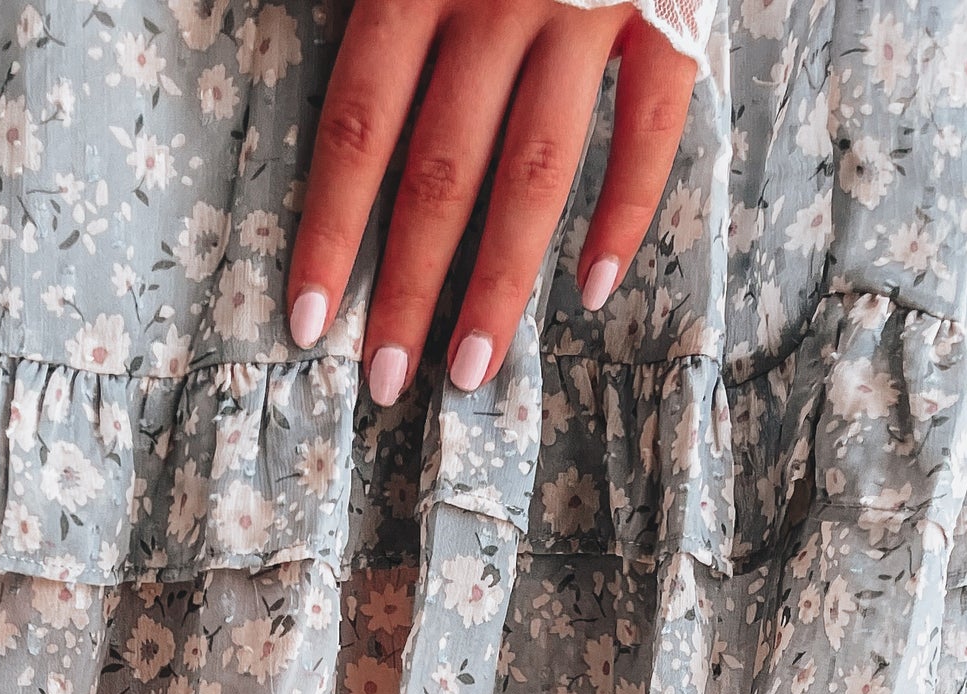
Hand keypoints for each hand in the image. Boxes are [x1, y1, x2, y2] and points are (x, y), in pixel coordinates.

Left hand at [286, 0, 697, 403]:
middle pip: (444, 170)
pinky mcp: (672, 9)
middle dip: (409, 287)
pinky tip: (593, 289)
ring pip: (540, 172)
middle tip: (384, 383)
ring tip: (473, 370)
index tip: (309, 321)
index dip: (332, 229)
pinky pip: (653, 129)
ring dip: (502, 283)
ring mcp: (592, 5)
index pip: (361, 122)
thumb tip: (295, 73)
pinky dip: (628, 213)